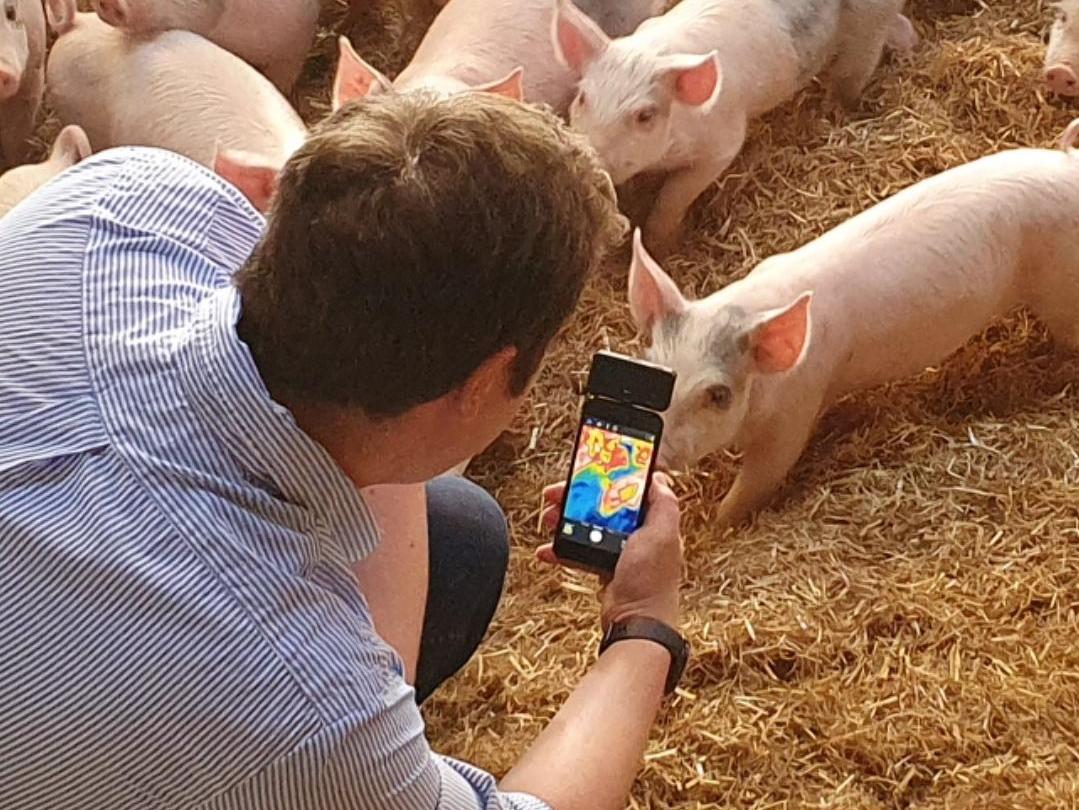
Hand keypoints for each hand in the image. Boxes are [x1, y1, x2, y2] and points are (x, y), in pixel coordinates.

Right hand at [536, 474, 682, 628]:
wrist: (635, 622)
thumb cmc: (651, 581)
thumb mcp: (663, 535)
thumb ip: (664, 505)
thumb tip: (658, 479)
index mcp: (653, 521)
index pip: (629, 489)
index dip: (608, 478)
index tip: (587, 471)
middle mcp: (638, 534)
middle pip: (602, 504)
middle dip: (577, 498)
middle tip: (556, 495)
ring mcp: (620, 551)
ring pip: (587, 525)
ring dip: (565, 520)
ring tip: (548, 519)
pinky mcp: (604, 568)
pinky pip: (579, 551)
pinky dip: (562, 549)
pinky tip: (547, 549)